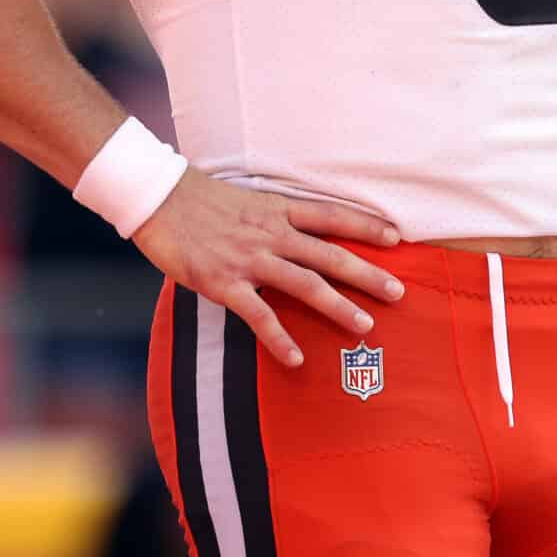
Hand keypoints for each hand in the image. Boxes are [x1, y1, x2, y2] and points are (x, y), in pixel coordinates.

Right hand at [132, 170, 404, 368]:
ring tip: (366, 326)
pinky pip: (259, 316)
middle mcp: (272, 233)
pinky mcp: (224, 283)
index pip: (333, 216)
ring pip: (306, 285)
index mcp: (278, 210)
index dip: (366, 226)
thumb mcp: (247, 198)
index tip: (397, 237)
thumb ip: (273, 216)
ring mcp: (250, 259)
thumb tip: (294, 230)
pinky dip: (279, 339)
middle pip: (331, 255)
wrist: (157, 198)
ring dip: (339, 307)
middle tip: (399, 292)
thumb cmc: (200, 198)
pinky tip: (296, 358)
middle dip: (368, 274)